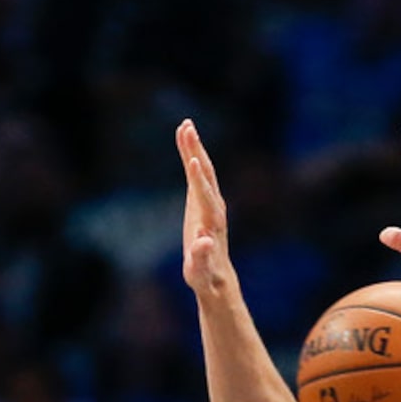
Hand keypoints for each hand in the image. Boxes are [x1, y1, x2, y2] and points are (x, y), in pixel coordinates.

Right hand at [177, 120, 234, 297]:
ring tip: (185, 125)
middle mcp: (214, 207)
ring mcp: (210, 201)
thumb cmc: (205, 275)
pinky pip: (197, 173)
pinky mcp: (203, 200)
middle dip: (196, 153)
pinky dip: (190, 155)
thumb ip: (201, 256)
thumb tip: (204, 242)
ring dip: (194, 147)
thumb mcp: (200, 271)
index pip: (205, 197)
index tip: (192, 162)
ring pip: (203, 170)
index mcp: (212, 222)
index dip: (198, 181)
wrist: (216, 275)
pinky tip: (184, 139)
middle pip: (206, 176)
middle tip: (188, 129)